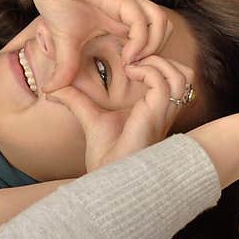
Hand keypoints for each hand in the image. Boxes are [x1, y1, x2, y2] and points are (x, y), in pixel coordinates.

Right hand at [23, 0, 170, 91]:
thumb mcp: (64, 43)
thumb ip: (65, 67)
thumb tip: (50, 91)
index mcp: (123, 22)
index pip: (151, 42)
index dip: (148, 63)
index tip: (132, 79)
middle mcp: (130, 12)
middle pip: (164, 32)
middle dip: (157, 56)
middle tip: (137, 73)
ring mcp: (127, 4)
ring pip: (161, 24)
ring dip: (153, 48)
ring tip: (132, 63)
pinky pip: (143, 21)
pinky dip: (141, 41)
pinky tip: (127, 55)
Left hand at [48, 56, 192, 170]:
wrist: (109, 179)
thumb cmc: (105, 156)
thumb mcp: (90, 118)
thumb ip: (76, 100)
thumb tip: (52, 88)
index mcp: (157, 109)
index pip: (174, 77)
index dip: (157, 62)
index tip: (129, 60)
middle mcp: (165, 109)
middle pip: (186, 73)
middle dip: (164, 59)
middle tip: (135, 59)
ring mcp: (163, 112)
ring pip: (181, 74)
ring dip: (158, 62)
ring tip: (133, 65)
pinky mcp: (154, 114)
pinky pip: (161, 83)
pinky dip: (146, 70)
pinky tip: (129, 73)